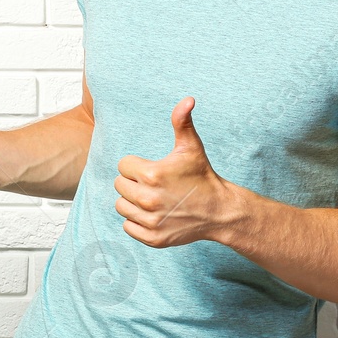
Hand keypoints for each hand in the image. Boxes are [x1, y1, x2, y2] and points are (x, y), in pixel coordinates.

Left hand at [114, 96, 234, 247]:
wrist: (219, 211)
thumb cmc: (202, 176)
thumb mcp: (191, 147)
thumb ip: (182, 122)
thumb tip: (187, 99)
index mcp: (151, 174)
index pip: (123, 166)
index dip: (137, 166)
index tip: (154, 170)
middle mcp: (148, 199)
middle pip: (119, 185)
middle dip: (133, 183)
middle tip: (154, 184)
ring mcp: (150, 221)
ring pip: (121, 206)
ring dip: (133, 202)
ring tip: (153, 198)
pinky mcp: (152, 238)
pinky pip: (128, 226)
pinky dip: (137, 221)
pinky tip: (154, 214)